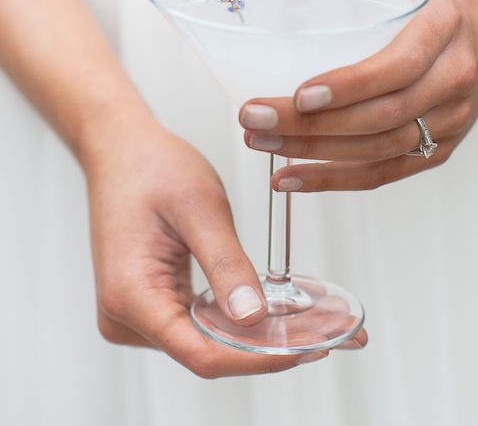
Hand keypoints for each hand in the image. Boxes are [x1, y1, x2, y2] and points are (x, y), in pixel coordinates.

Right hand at [83, 115, 336, 376]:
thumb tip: (253, 317)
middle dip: (267, 346)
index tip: (303, 349)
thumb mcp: (199, 207)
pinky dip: (237, 319)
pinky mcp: (150, 303)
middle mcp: (126, 315)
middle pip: (207, 353)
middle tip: (326, 332)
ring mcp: (136, 313)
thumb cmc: (150, 166)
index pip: (201, 353)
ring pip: (207, 343)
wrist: (121, 149)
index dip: (256, 358)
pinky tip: (275, 311)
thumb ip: (226, 264)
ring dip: (256, 335)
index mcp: (130, 294)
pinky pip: (199, 325)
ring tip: (312, 322)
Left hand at [239, 0, 477, 191]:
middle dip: (311, 124)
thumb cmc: (431, 7)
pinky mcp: (439, 151)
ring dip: (313, 153)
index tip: (300, 93)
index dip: (350, 86)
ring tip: (261, 143)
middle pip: (380, 116)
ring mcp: (450, 122)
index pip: (399, 66)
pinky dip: (333, 180)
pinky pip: (383, 174)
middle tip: (254, 117)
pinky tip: (291, 177)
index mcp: (444, 30)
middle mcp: (453, 81)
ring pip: (378, 150)